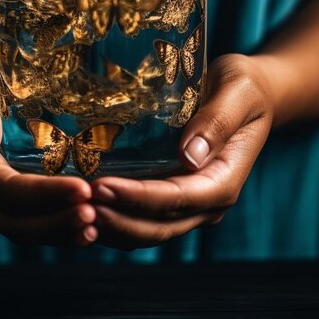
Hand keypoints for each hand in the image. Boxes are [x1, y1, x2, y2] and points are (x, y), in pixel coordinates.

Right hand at [0, 40, 96, 246]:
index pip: (4, 190)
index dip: (42, 195)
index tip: (82, 189)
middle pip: (16, 221)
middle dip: (57, 222)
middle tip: (97, 214)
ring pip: (26, 230)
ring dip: (62, 232)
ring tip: (98, 225)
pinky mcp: (9, 199)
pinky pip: (34, 222)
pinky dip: (60, 228)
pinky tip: (91, 225)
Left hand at [90, 54, 274, 249]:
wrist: (245, 94)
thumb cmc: (242, 88)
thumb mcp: (238, 93)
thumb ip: (217, 121)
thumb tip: (190, 157)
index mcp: (224, 180)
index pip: (177, 199)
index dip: (137, 198)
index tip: (101, 186)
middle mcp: (206, 201)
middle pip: (156, 226)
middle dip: (115, 218)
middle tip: (77, 202)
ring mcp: (187, 203)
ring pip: (144, 230)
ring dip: (109, 224)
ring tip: (73, 208)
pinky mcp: (170, 195)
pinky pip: (139, 216)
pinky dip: (112, 216)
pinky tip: (83, 204)